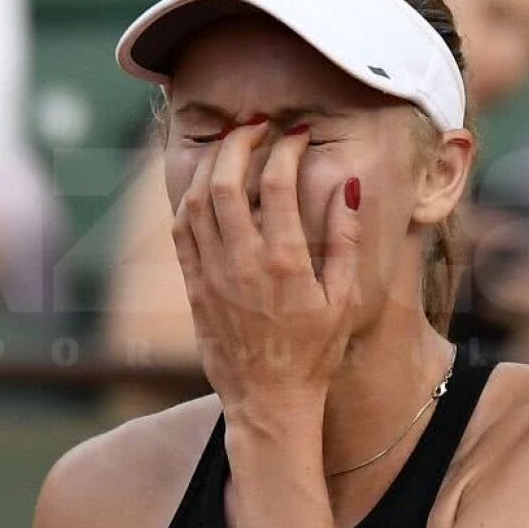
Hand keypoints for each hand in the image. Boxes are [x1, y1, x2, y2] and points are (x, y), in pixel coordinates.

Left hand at [171, 118, 361, 429]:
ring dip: (210, 164)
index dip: (285, 147)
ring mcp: (212, 275)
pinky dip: (190, 198)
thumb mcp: (344, 299)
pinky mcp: (194, 287)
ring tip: (229, 146)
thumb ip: (345, 239)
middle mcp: (242, 263)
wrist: (269, 402)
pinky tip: (207, 184)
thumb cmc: (315, 353)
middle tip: (254, 125)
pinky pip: (181, 230)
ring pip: (196, 201)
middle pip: (225, 182)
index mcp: (284, 263)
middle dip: (237, 142)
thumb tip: (346, 186)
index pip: (277, 184)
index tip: (296, 131)